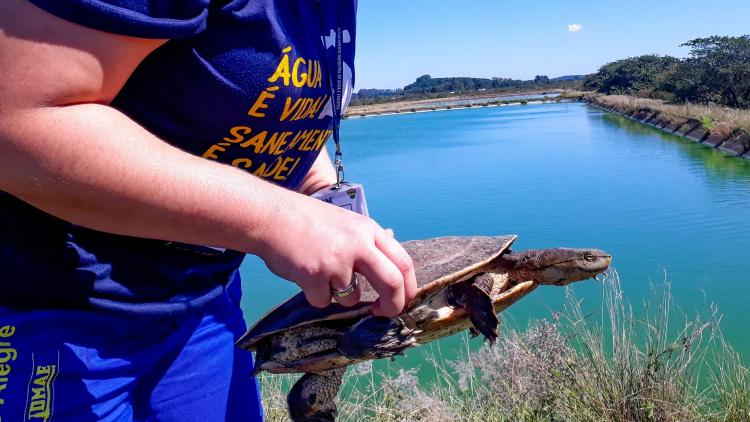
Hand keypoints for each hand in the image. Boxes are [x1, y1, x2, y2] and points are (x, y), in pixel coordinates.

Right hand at [254, 192, 416, 316]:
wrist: (272, 217)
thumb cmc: (308, 220)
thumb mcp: (347, 222)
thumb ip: (369, 239)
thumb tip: (394, 247)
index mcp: (369, 231)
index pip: (404, 262)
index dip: (408, 287)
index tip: (402, 300)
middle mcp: (358, 244)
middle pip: (392, 283)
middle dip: (392, 306)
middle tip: (382, 313)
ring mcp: (337, 260)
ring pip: (352, 298)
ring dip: (339, 296)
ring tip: (321, 274)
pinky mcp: (315, 275)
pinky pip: (324, 301)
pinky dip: (315, 296)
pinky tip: (305, 275)